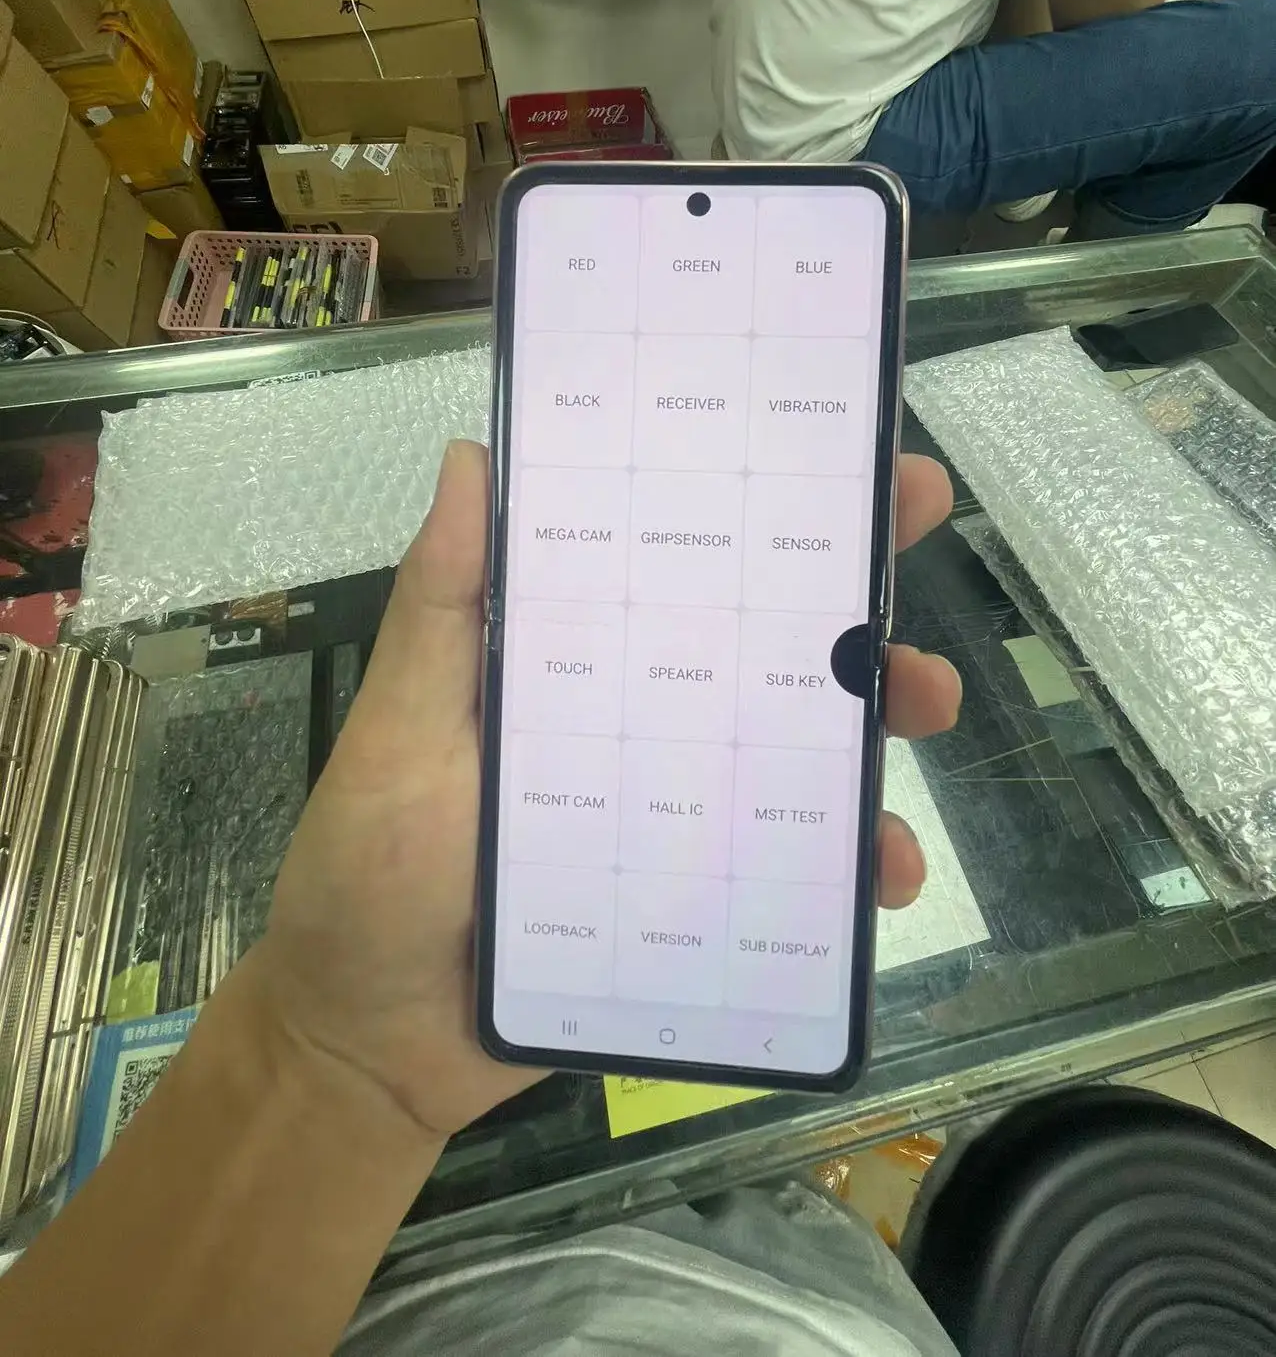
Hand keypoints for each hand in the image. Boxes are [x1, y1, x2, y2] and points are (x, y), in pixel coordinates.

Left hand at [257, 442, 961, 1144]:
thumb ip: (440, 609)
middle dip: (856, 619)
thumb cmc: (374, 869)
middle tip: (913, 599)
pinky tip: (888, 874)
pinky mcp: (697, 907)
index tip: (852, 463)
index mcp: (579, 664)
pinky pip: (794, 881)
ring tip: (924, 718)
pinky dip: (853, 873)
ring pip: (800, 761)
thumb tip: (473, 457)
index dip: (761, 516)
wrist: (372, 1045)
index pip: (680, 570)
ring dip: (876, 732)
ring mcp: (677, 820)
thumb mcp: (401, 728)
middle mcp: (642, 726)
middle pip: (764, 657)